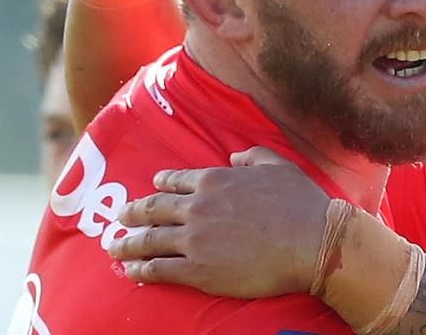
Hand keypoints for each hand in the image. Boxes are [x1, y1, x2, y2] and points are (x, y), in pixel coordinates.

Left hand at [107, 147, 328, 298]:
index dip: (160, 184)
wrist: (311, 242)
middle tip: (120, 218)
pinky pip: (160, 269)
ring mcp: (195, 240)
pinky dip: (141, 269)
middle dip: (132, 213)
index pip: (176, 180)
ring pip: (150, 239)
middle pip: (153, 209)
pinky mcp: (198, 270)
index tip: (152, 187)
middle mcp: (198, 207)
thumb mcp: (278, 165)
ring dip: (128, 243)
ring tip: (114, 247)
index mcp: (215, 179)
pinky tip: (131, 271)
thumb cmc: (301, 203)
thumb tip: (234, 155)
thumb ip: (253, 156)